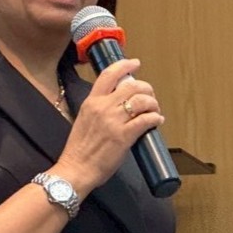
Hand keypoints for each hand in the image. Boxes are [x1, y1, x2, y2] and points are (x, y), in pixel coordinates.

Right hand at [55, 59, 164, 190]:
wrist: (76, 169)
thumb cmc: (78, 150)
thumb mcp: (84, 120)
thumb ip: (99, 110)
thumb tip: (118, 106)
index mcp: (91, 102)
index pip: (109, 75)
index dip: (124, 65)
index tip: (135, 63)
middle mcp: (103, 107)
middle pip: (132, 86)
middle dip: (146, 89)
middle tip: (150, 96)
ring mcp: (114, 121)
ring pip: (142, 100)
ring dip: (153, 103)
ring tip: (154, 110)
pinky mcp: (124, 136)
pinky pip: (146, 120)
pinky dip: (155, 118)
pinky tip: (157, 121)